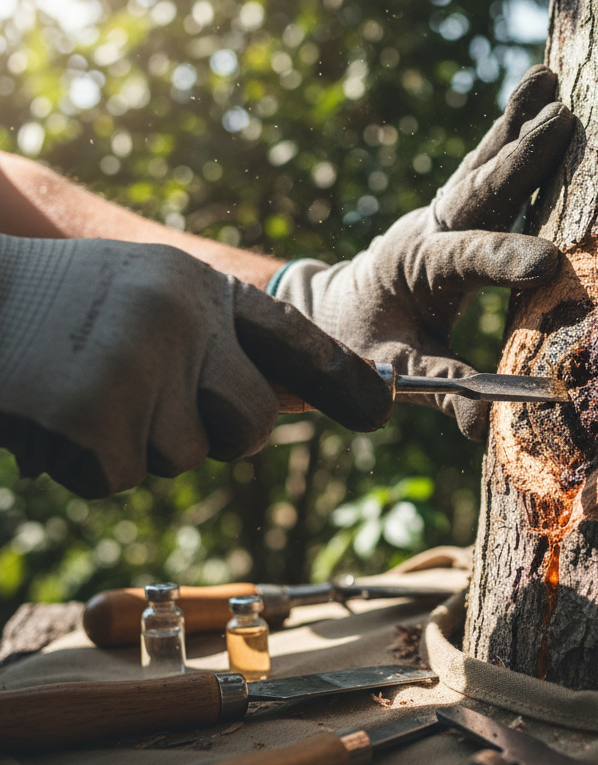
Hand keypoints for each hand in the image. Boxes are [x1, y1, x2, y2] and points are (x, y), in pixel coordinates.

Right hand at [0, 235, 391, 497]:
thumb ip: (211, 340)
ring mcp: (140, 365)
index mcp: (197, 287)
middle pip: (251, 423)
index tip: (380, 411)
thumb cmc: (54, 306)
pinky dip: (88, 465)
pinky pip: (121, 478)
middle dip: (220, 435)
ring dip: (137, 445)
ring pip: (182, 458)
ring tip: (81, 391)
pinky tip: (51, 417)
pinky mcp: (96, 416)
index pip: (292, 339)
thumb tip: (277, 403)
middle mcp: (183, 320)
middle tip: (156, 408)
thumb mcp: (142, 294)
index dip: (341, 380)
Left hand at [272, 65, 574, 439]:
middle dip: (521, 161)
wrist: (334, 309)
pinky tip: (538, 95)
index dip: (504, 260)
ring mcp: (440, 212)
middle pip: (480, 191)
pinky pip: (484, 164)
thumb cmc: (363, 345)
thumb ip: (439, 390)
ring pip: (482, 164)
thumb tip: (483, 432)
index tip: (550, 264)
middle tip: (563, 123)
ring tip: (549, 82)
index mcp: (416, 268)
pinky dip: (510, 131)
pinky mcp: (453, 208)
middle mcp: (429, 229)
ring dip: (516, 127)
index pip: (466, 259)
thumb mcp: (395, 372)